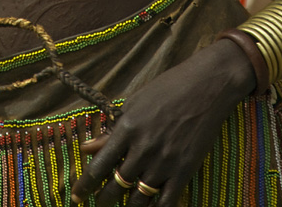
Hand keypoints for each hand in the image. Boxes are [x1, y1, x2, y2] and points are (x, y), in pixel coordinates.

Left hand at [70, 41, 254, 205]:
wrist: (206, 86)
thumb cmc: (168, 88)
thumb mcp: (135, 103)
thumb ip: (112, 129)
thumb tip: (86, 148)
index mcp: (127, 128)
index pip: (99, 165)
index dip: (85, 186)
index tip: (75, 197)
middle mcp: (143, 149)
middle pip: (116, 186)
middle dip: (103, 200)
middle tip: (98, 204)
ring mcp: (164, 162)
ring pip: (138, 199)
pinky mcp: (184, 171)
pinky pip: (166, 202)